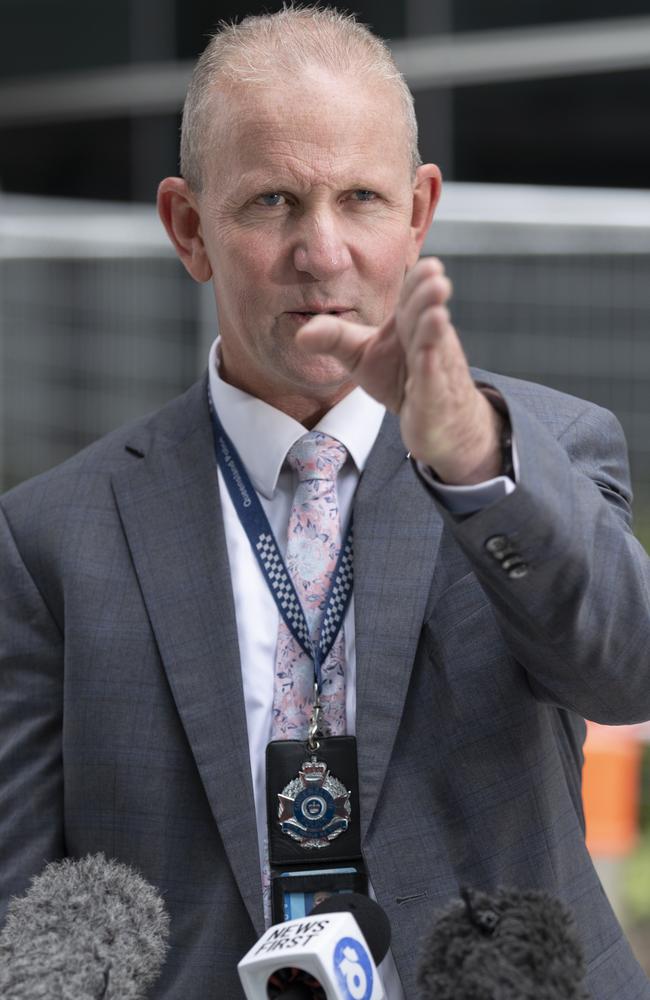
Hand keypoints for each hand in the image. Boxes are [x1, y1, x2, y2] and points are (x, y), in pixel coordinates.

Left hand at [296, 258, 503, 484]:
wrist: (437, 420)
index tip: (427, 265)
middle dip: (430, 299)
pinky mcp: (433, 400)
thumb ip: (333, 338)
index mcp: (408, 325)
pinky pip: (431, 383)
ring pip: (434, 347)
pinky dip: (431, 371)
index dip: (419, 283)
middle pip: (426, 316)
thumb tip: (300, 334)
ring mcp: (434, 370)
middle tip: (436, 279)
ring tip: (437, 313)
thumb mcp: (360, 356)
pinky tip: (428, 357)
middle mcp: (425, 342)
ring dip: (435, 331)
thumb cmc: (401, 380)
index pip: (413, 299)